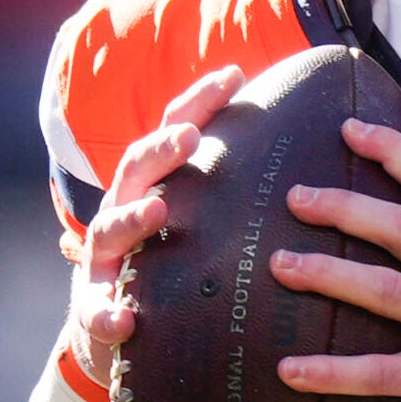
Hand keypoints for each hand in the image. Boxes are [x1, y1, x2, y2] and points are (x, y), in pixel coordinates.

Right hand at [68, 65, 246, 389]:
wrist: (114, 326)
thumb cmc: (168, 264)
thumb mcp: (198, 222)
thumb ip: (233, 191)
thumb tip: (306, 155)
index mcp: (153, 186)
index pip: (174, 134)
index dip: (199, 103)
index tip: (233, 76)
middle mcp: (123, 211)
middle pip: (137, 169)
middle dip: (161, 149)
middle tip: (190, 136)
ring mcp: (104, 258)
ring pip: (109, 230)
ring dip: (130, 218)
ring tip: (156, 210)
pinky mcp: (94, 307)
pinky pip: (96, 310)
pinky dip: (105, 313)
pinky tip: (123, 320)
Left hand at [271, 118, 400, 401]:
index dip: (392, 150)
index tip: (349, 129)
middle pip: (400, 229)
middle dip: (342, 207)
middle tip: (296, 197)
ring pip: (382, 290)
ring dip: (325, 274)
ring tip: (281, 265)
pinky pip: (376, 372)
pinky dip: (329, 372)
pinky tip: (290, 370)